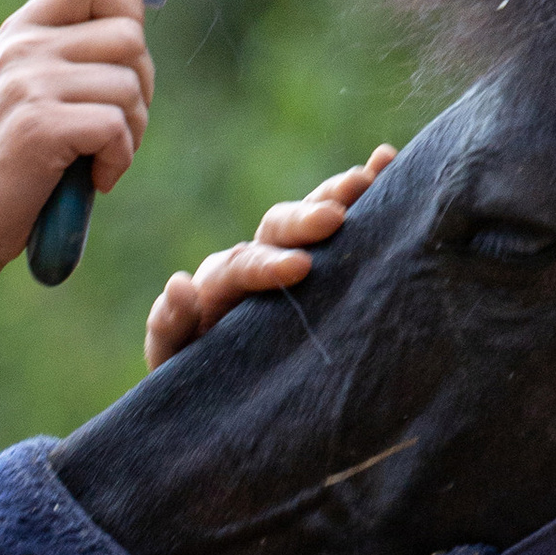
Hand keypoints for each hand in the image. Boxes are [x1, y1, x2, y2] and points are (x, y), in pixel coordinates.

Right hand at [0, 0, 152, 446]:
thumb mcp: (25, 96)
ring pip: (130, 83)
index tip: (124, 60)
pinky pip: (117, 125)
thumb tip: (136, 34)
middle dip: (141, 84)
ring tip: (98, 160)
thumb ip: (66, 61)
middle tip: (115, 128)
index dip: (126, 8)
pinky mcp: (39, 125)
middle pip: (129, 34)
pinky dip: (120, 161)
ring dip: (132, 130)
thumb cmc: (0, 172)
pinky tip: (94, 182)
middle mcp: (21, 48)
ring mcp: (28, 84)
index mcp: (18, 33)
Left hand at [143, 148, 395, 370]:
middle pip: (274, 229)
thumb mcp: (176, 357)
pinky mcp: (316, 264)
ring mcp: (283, 259)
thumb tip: (180, 283)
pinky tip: (385, 161)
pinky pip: (337, 222)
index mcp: (218, 285)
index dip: (268, 265)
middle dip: (304, 219)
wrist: (221, 393)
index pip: (241, 266)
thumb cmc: (197, 380)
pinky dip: (358, 192)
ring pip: (308, 217)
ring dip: (338, 194)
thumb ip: (170, 326)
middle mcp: (251, 262)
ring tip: (374, 173)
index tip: (300, 268)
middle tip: (335, 218)